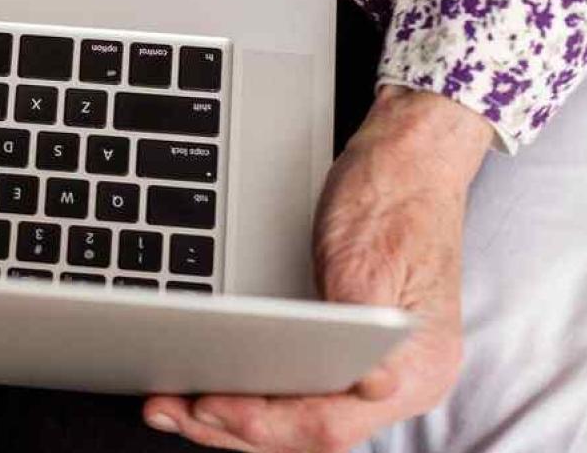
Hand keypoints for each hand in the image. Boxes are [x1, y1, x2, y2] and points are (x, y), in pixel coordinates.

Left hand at [145, 87, 494, 451]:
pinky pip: (297, 396)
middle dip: (231, 429)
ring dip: (233, 421)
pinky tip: (212, 391)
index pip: (329, 423)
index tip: (208, 406)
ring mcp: (375, 375)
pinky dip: (251, 399)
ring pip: (297, 422)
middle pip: (306, 433)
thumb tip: (372, 386)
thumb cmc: (392, 200)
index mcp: (417, 368)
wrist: (410, 160)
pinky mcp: (347, 359)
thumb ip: (364, 323)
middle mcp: (399, 383)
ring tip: (173, 408)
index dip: (262, 423)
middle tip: (169, 410)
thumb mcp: (370, 259)